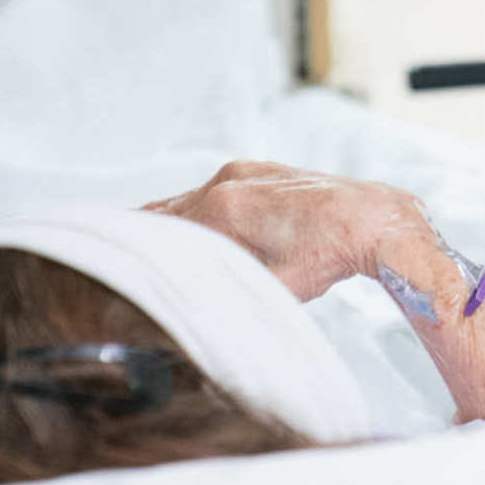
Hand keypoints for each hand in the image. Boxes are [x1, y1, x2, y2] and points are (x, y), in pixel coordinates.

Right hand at [145, 160, 434, 300]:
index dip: (133, 255)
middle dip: (145, 241)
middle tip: (119, 268)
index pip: (156, 232)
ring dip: (171, 228)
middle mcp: (227, 180)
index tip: (108, 275)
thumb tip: (190, 314)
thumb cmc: (328, 256)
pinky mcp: (260, 170)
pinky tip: (192, 234)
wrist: (375, 218)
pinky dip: (196, 214)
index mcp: (223, 208)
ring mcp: (244, 170)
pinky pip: (212, 192)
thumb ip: (223, 293)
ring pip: (188, 202)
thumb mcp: (269, 289)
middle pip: (165, 214)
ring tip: (149, 255)